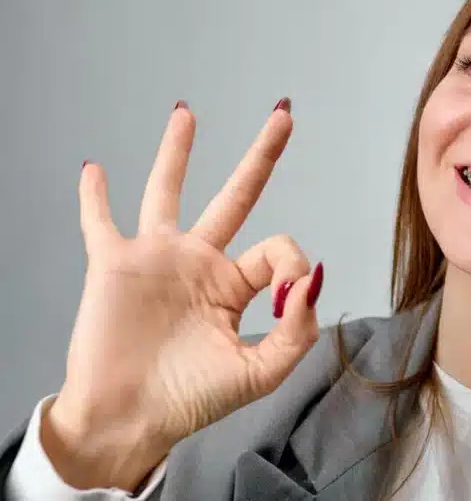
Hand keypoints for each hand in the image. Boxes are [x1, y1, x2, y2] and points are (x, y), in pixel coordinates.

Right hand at [44, 98, 321, 489]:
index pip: (277, 249)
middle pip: (236, 196)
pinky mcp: (114, 264)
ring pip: (167, 191)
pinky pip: (99, 221)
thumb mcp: (260, 372)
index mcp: (235, 286)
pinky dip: (94, 197)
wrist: (129, 421)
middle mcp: (200, 263)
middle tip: (284, 114)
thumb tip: (313, 278)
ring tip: (187, 112)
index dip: (291, 268)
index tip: (283, 301)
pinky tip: (93, 170)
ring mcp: (157, 259)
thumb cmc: (191, 401)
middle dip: (260, 155)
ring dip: (177, 152)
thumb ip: (296, 329)